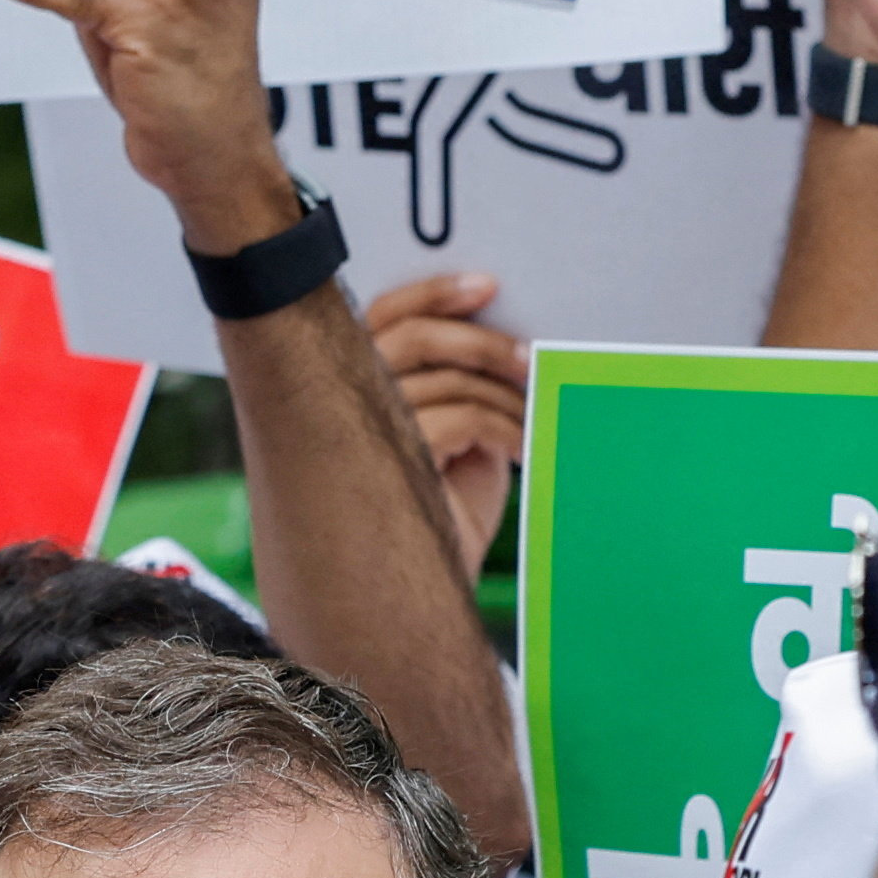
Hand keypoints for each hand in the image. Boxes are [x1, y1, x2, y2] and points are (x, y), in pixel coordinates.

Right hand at [365, 273, 523, 577]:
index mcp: (353, 388)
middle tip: (528, 358)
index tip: (486, 286)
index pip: (383, 317)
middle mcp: (344, 403)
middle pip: (412, 335)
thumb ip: (464, 395)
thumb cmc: (441, 518)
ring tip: (533, 422)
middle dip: (480, 340)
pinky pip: (463, 419)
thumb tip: (501, 351)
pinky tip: (522, 452)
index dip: (432, 293)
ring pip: (446, 378)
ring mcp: (364, 433)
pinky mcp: (395, 464)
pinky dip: (504, 429)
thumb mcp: (461, 444)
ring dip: (504, 396)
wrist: (426, 592)